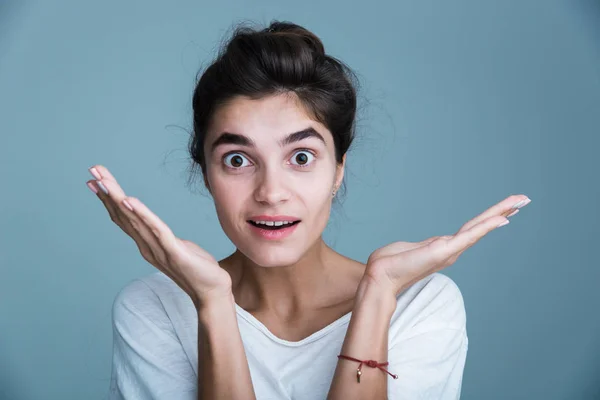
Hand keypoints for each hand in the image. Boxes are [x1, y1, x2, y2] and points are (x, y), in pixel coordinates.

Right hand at [86, 165, 232, 308]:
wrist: (212, 294)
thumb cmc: (198, 270)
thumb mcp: (178, 247)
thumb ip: (164, 238)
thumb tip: (159, 229)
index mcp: (147, 244)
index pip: (124, 218)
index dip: (110, 199)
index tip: (97, 180)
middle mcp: (147, 246)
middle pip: (123, 215)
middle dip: (108, 192)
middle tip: (92, 171)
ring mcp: (158, 250)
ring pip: (134, 220)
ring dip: (118, 199)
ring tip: (105, 181)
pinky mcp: (174, 252)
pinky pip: (156, 230)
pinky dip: (142, 214)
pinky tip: (130, 201)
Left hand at [363, 194, 530, 296]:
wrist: (380, 277)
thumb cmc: (389, 264)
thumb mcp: (408, 250)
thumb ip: (417, 248)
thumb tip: (413, 250)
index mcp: (443, 247)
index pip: (471, 229)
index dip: (489, 219)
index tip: (506, 210)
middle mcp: (451, 250)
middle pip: (481, 226)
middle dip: (503, 211)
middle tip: (524, 199)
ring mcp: (449, 251)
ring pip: (479, 228)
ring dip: (500, 213)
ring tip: (519, 202)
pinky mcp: (443, 251)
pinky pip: (469, 236)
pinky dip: (486, 227)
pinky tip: (502, 219)